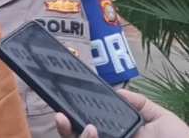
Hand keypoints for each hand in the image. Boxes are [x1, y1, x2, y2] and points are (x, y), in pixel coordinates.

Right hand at [56, 89, 188, 137]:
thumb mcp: (162, 120)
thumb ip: (140, 104)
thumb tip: (117, 91)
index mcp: (118, 136)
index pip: (90, 127)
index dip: (76, 117)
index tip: (68, 103)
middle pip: (77, 137)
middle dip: (64, 128)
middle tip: (60, 116)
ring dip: (71, 134)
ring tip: (85, 127)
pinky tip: (90, 132)